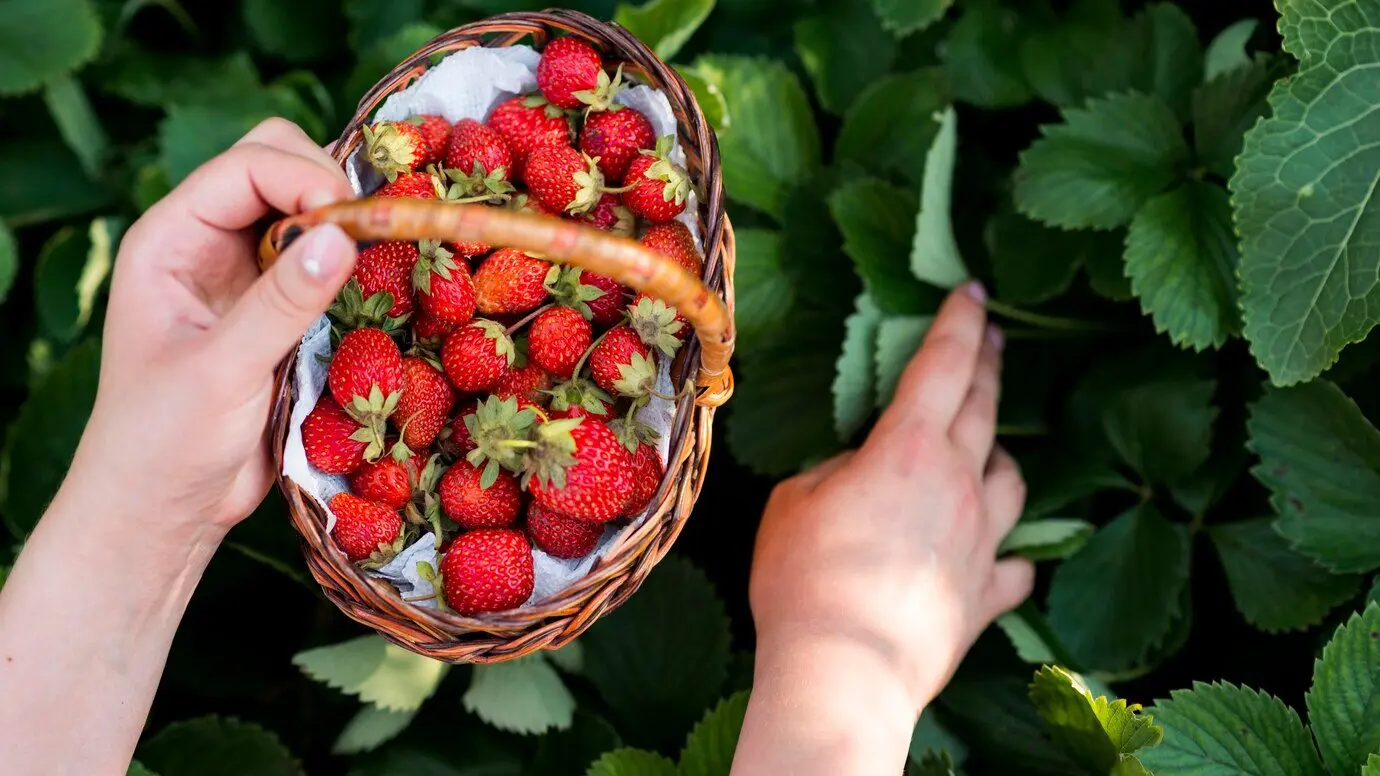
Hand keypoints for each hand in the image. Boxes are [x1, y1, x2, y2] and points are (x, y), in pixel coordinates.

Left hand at [72, 118, 358, 544]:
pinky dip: (355, 265)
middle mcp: (207, 243)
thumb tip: (343, 236)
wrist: (164, 508)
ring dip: (347, 226)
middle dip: (330, 188)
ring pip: (308, 210)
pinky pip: (324, 261)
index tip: (355, 223)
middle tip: (369, 239)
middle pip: (278, 165)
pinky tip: (377, 290)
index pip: (247, 166)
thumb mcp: (222, 372)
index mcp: (171, 239)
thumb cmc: (165, 442)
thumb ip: (282, 303)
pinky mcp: (277, 309)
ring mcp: (245, 274)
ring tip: (380, 261)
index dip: (306, 177)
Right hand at [747, 282, 1032, 713]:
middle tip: (992, 336)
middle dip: (988, 364)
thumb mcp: (794, 503)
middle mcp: (958, 485)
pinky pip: (1013, 564)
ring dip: (999, 455)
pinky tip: (999, 553)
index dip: (959, 321)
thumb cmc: (806, 580)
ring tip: (987, 449)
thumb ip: (834, 473)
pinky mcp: (985, 597)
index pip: (944, 366)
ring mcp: (981, 542)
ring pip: (1011, 479)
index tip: (972, 290)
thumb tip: (857, 473)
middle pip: (985, 409)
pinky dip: (1007, 551)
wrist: (844, 672)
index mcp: (909, 450)